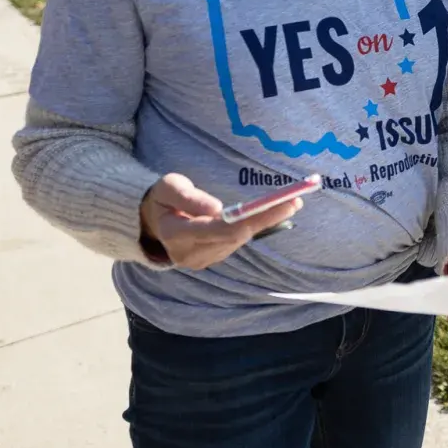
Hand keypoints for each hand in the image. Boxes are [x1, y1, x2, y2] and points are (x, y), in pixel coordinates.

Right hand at [140, 173, 302, 269]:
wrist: (151, 221)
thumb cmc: (162, 198)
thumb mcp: (169, 188)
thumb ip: (190, 198)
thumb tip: (218, 208)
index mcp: (176, 234)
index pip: (220, 228)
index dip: (252, 217)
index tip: (278, 203)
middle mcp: (189, 254)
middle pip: (236, 236)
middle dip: (267, 217)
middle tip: (295, 199)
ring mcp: (201, 260)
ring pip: (239, 240)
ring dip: (265, 222)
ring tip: (291, 202)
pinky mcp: (211, 258)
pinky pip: (236, 242)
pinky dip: (254, 227)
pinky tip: (271, 213)